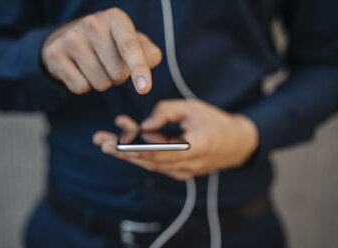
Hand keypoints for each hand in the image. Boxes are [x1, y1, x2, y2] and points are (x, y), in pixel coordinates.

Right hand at [42, 7, 161, 94]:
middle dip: (119, 76)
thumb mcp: (133, 42)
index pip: (130, 48)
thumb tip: (150, 64)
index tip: (144, 88)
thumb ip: (149, 54)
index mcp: (116, 18)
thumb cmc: (111, 42)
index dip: (139, 69)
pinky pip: (81, 87)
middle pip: (118, 73)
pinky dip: (85, 86)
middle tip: (110, 63)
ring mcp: (71, 38)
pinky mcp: (55, 54)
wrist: (71, 37)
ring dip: (103, 82)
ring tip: (96, 65)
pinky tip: (80, 70)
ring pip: (100, 83)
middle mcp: (92, 23)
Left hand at [93, 99, 258, 180]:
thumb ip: (166, 112)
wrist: (236, 144)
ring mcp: (183, 172)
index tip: (116, 143)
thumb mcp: (192, 107)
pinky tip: (123, 144)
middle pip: (149, 161)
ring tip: (105, 141)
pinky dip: (139, 154)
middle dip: (123, 151)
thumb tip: (143, 125)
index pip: (161, 152)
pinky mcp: (179, 172)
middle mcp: (188, 165)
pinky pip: (155, 164)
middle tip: (101, 141)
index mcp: (196, 147)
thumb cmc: (215, 121)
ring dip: (126, 153)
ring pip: (149, 164)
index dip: (137, 148)